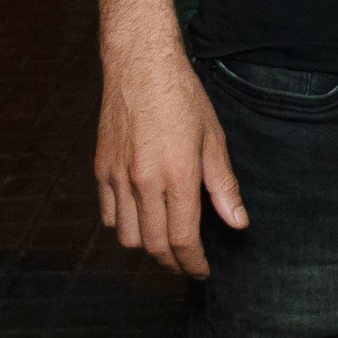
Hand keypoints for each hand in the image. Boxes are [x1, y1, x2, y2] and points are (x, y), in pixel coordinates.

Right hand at [96, 45, 246, 278]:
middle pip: (153, 245)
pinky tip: (141, 217)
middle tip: (187, 263)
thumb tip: (237, 222)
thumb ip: (223, 185)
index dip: (193, 263)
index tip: (202, 271)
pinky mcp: (100, 169)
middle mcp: (143, 181)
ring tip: (166, 240)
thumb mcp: (213, 138)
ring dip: (147, 246)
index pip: (183, 239)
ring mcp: (117, 177)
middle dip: (172, 263)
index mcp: (176, 174)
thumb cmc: (182, 97)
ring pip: (126, 237)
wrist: (140, 65)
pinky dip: (123, 225)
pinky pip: (108, 215)